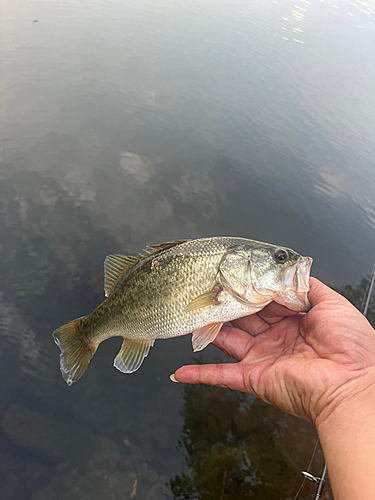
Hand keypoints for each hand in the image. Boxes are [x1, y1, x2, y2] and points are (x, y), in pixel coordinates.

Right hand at [173, 278, 374, 424]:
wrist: (352, 384)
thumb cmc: (350, 344)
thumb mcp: (332, 303)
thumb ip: (306, 285)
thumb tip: (288, 271)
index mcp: (293, 319)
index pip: (264, 298)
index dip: (248, 287)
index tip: (231, 274)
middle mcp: (276, 337)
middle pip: (243, 316)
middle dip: (225, 302)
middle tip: (205, 288)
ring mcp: (262, 357)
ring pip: (227, 339)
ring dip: (208, 329)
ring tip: (188, 313)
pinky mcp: (253, 378)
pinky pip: (221, 376)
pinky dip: (199, 375)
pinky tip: (180, 372)